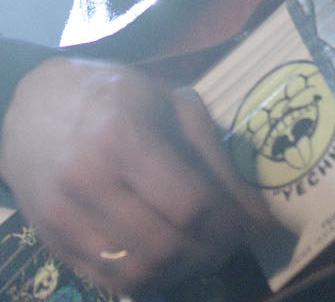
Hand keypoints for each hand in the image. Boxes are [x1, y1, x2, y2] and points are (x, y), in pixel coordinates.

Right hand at [0, 56, 274, 294]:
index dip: (230, 224)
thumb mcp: (173, 103)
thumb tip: (256, 216)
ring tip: (201, 250)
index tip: (253, 227)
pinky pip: (109, 280)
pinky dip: (149, 277)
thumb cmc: (115, 96)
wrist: (35, 105)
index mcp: (125, 135)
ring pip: (138, 272)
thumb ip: (214, 156)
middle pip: (166, 245)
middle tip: (230, 242)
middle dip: (211, 252)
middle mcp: (90, 180)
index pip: (189, 203)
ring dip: (183, 270)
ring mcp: (65, 216)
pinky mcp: (52, 242)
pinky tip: (167, 257)